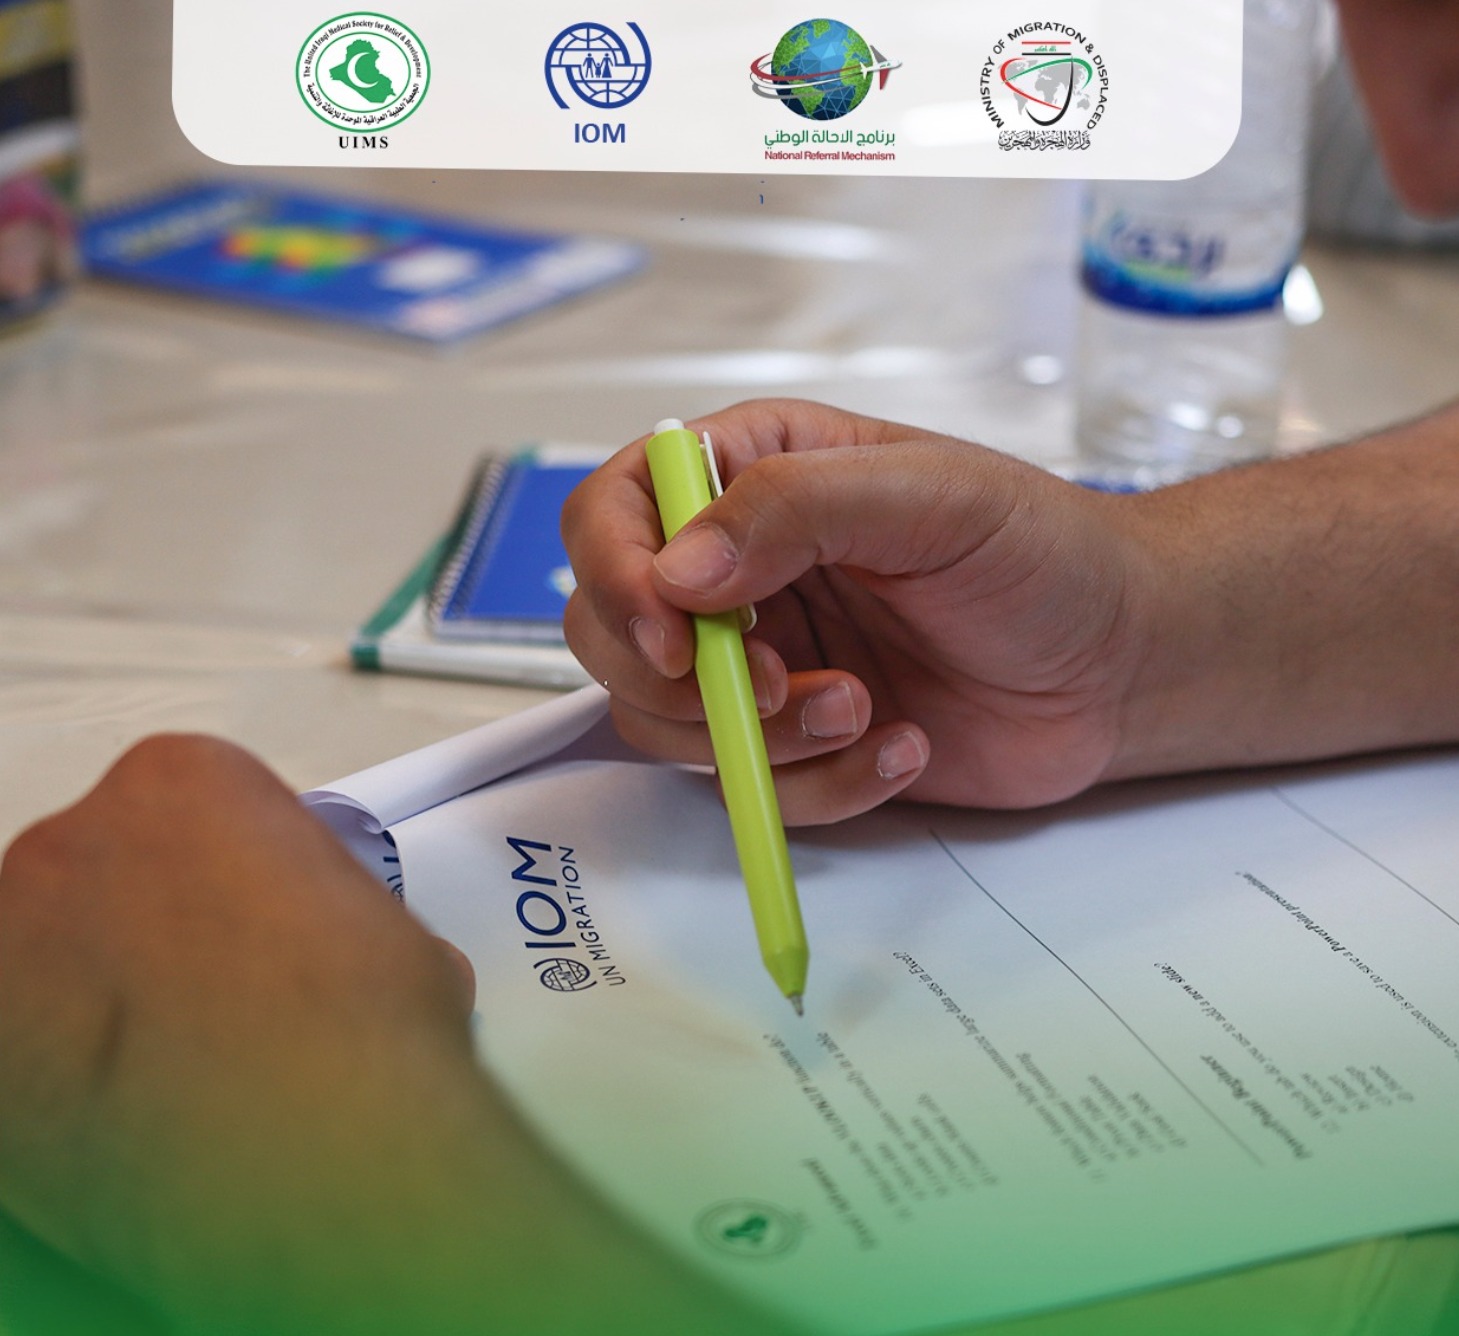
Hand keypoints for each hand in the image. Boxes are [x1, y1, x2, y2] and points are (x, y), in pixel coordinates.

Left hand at [0, 735, 800, 1335]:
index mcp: (180, 781)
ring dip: (101, 1002)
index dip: (239, 871)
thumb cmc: (355, 1032)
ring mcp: (8, 948)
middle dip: (157, 930)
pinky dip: (66, 1079)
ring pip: (51, 959)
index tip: (260, 923)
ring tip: (180, 1071)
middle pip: (109, 871)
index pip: (194, 804)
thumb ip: (325, 914)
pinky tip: (138, 1118)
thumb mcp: (389, 930)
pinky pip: (26, 1051)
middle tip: (221, 1001)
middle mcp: (72, 846)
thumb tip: (332, 963)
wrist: (308, 1155)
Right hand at [563, 399, 1149, 821]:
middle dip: (685, 681)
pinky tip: (902, 743)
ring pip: (669, 725)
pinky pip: (750, 789)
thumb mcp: (933, 498)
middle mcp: (738, 570)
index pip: (614, 513)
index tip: (673, 635)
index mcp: (753, 477)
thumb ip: (799, 508)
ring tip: (866, 708)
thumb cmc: (1042, 554)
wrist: (1117, 663)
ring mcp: (761, 661)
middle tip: (782, 684)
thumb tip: (678, 568)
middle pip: (610, 632)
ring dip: (763, 738)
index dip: (616, 577)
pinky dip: (821, 786)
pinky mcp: (795, 744)